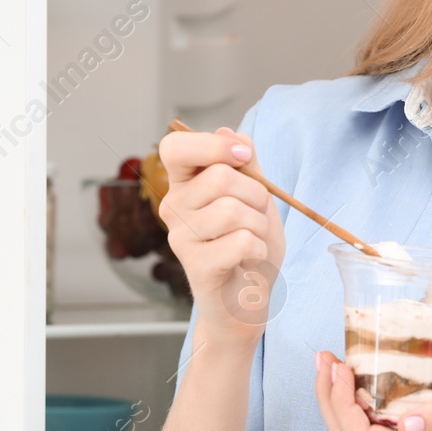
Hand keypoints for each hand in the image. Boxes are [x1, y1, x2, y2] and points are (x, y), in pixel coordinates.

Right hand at [157, 125, 286, 347]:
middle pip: (221, 176)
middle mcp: (173, 207)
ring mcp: (180, 237)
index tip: (244, 156)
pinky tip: (247, 260)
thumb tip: (229, 130)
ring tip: (251, 241)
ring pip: (233, 210)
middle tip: (254, 217)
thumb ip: (246, 165)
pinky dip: (258, 249)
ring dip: (258, 225)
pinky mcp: (196, 266)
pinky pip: (241, 241)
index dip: (212, 145)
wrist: (248, 300)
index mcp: (184, 184)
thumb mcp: (255, 197)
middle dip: (256, 194)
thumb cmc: (250, 245)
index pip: (174, 146)